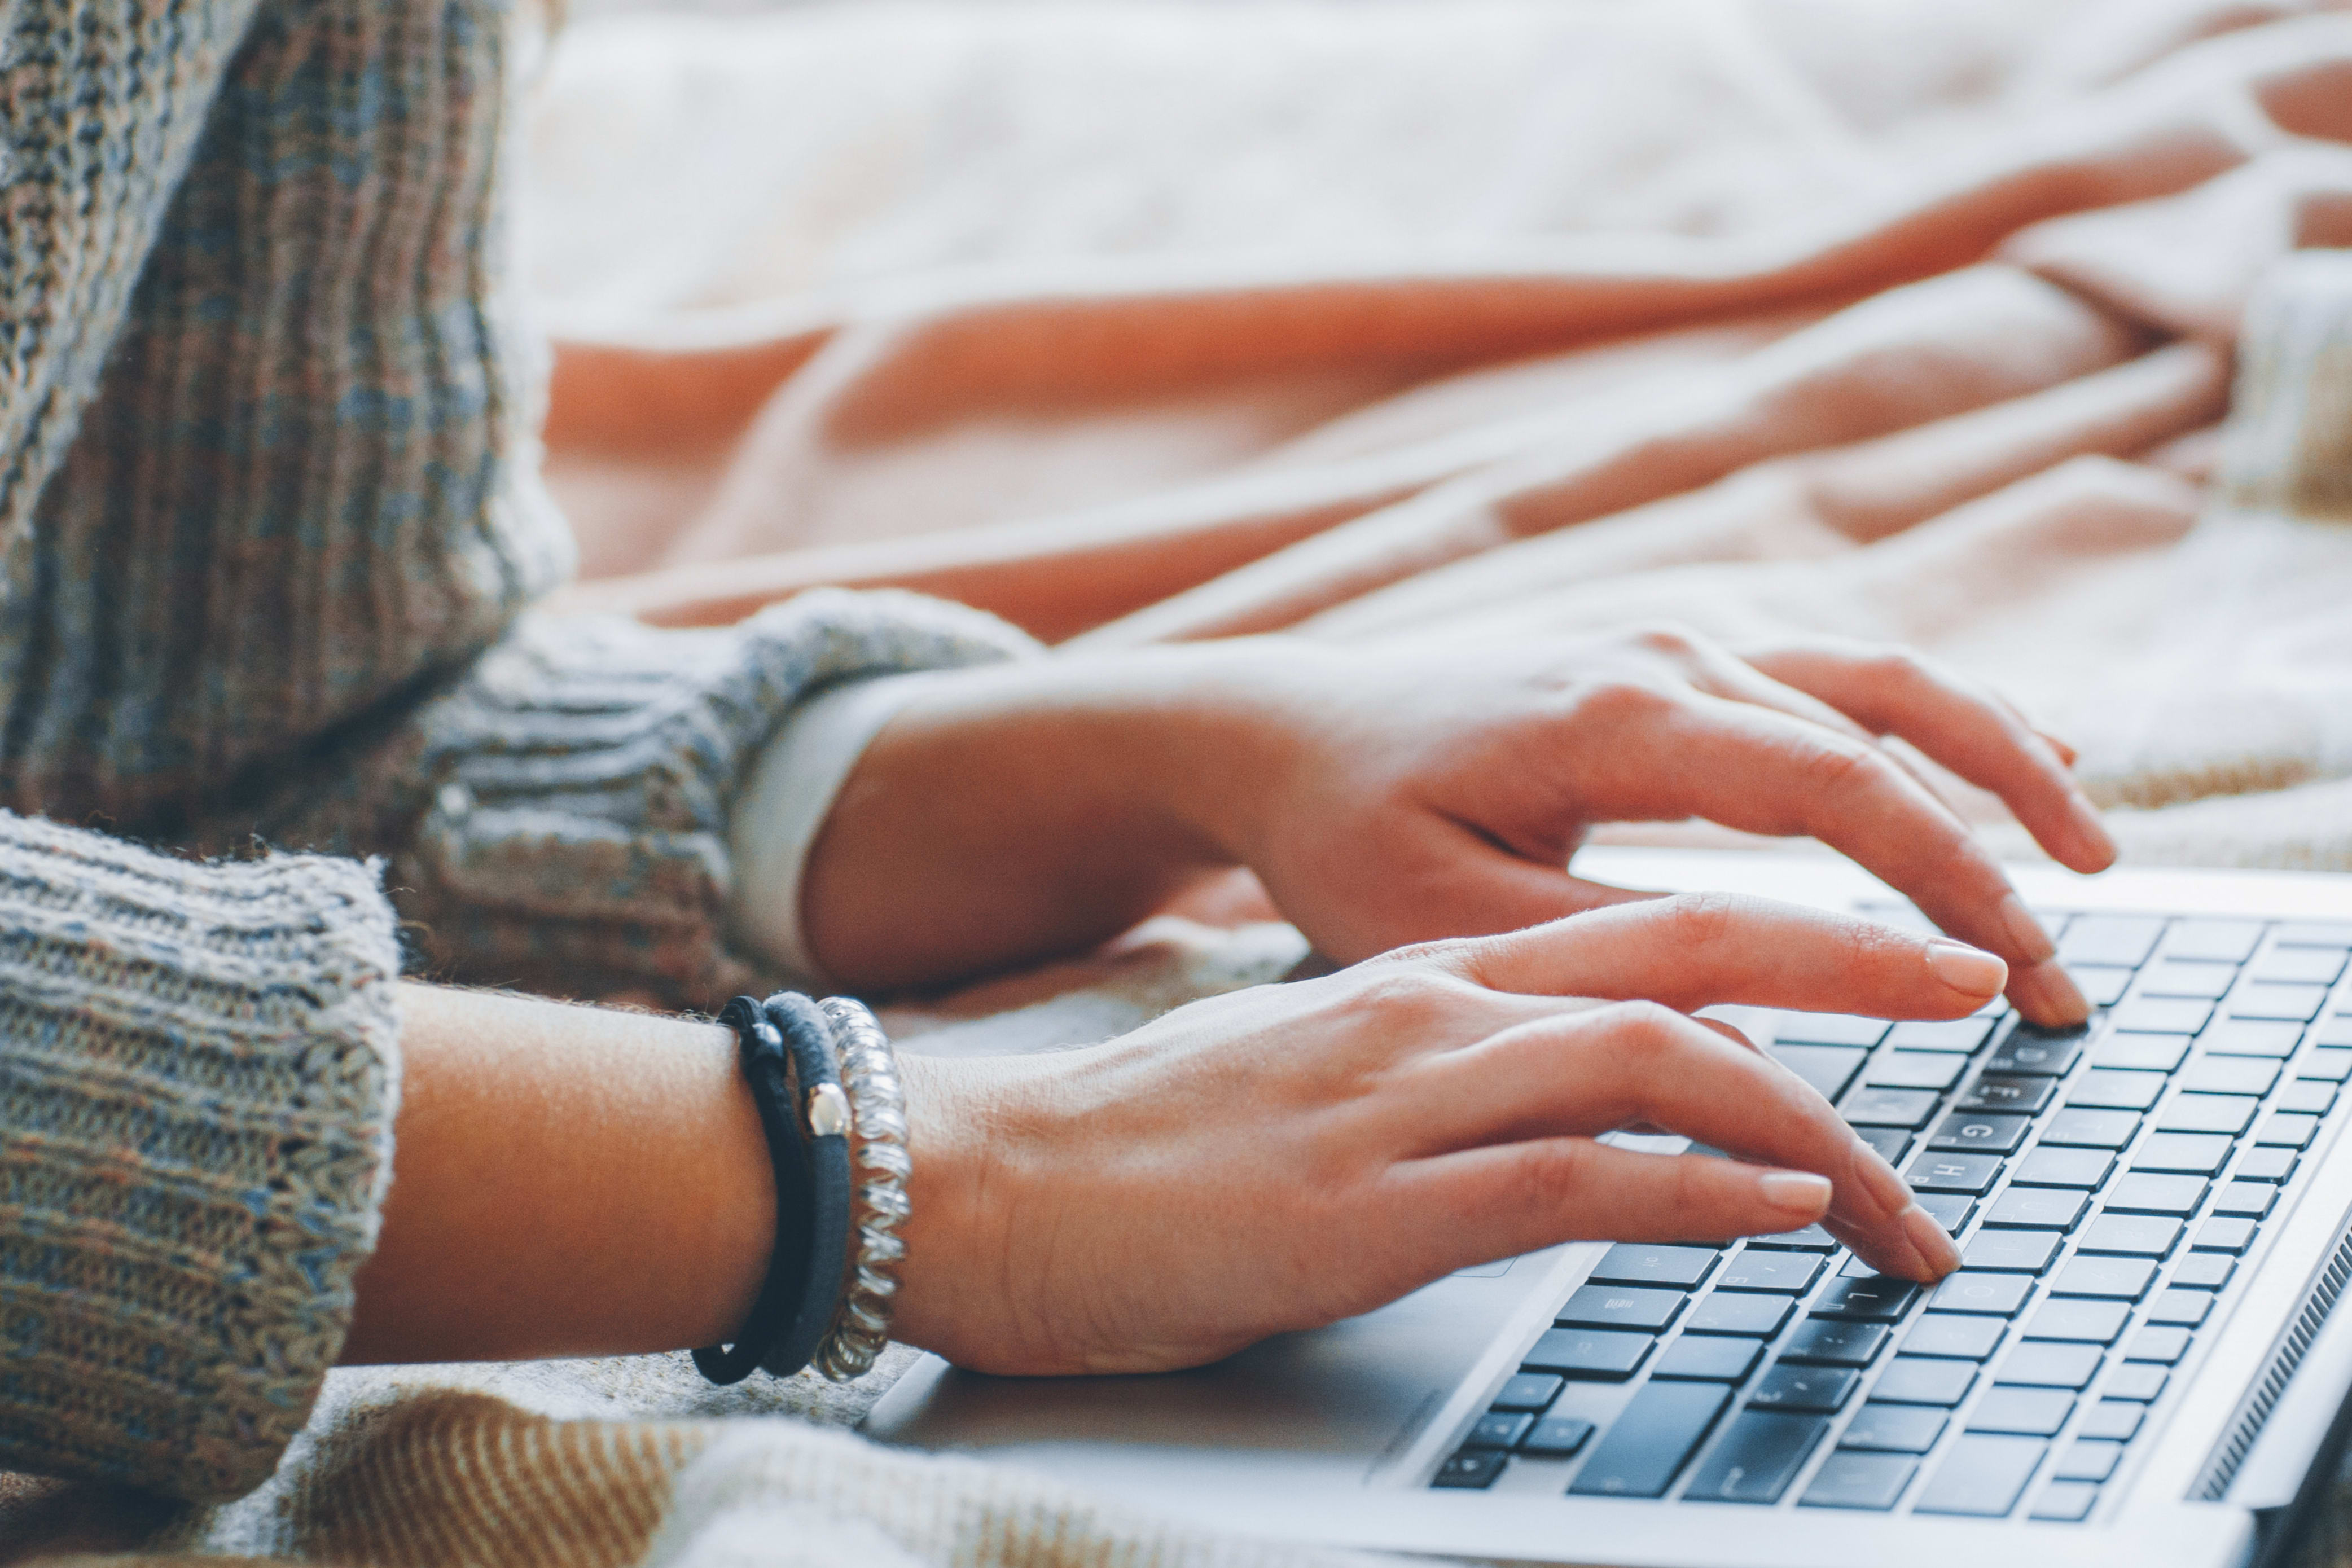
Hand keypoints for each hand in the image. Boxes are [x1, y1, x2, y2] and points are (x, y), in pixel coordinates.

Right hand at [890, 896, 1982, 1375]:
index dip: (1793, 941)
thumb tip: (1557, 1106)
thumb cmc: (1140, 1143)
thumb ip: (1436, 1071)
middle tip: (1977, 989)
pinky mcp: (1372, 1206)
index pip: (1645, 929)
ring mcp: (1403, 1098)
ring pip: (1658, 1066)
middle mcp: (1431, 1010)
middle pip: (1687, 953)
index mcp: (1419, 973)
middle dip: (1854, 967)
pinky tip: (1774, 1218)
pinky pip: (1574, 1180)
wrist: (984, 1179)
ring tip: (1906, 1196)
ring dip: (1811, 1130)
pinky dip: (1695, 1195)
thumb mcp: (1310, 1075)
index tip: (1894, 971)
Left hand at [1200, 625, 2109, 1025]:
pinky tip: (2008, 759)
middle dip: (1996, 851)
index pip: (1834, 788)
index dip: (1946, 880)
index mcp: (1617, 714)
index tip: (2013, 977)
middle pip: (1885, 730)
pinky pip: (1837, 667)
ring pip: (1883, 677)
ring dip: (1996, 761)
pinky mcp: (1675, 647)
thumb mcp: (1448, 925)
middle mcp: (1665, 649)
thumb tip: (1754, 1050)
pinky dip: (1935, 718)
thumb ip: (1604, 967)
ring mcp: (1675, 633)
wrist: (1284, 732)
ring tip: (2090, 853)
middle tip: (2061, 976)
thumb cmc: (1349, 831)